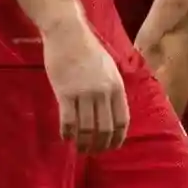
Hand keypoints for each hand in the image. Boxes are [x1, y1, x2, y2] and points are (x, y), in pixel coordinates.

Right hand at [43, 20, 127, 152]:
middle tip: (94, 152)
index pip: (122, 120)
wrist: (68, 34)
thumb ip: (112, 90)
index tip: (112, 147)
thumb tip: (114, 112)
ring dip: (83, 143)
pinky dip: (67, 133)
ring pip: (86, 128)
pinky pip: (68, 120)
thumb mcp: (110, 69)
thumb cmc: (89, 50)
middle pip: (105, 128)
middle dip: (101, 145)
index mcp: (117, 87)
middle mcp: (103, 93)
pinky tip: (66, 138)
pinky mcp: (64, 93)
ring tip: (80, 149)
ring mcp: (84, 93)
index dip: (118, 138)